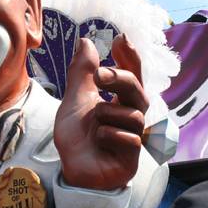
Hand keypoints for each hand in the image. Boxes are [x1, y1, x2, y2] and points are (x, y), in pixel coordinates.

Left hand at [54, 34, 147, 190]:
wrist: (70, 168)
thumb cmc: (77, 137)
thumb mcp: (75, 99)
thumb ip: (82, 72)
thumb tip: (85, 40)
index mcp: (120, 99)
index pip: (132, 74)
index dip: (129, 57)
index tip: (120, 38)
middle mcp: (131, 114)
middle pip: (137, 88)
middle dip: (119, 79)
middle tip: (99, 75)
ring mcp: (135, 136)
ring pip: (132, 115)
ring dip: (106, 118)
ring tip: (94, 128)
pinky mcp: (133, 157)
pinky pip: (128, 139)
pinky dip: (108, 138)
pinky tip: (99, 144)